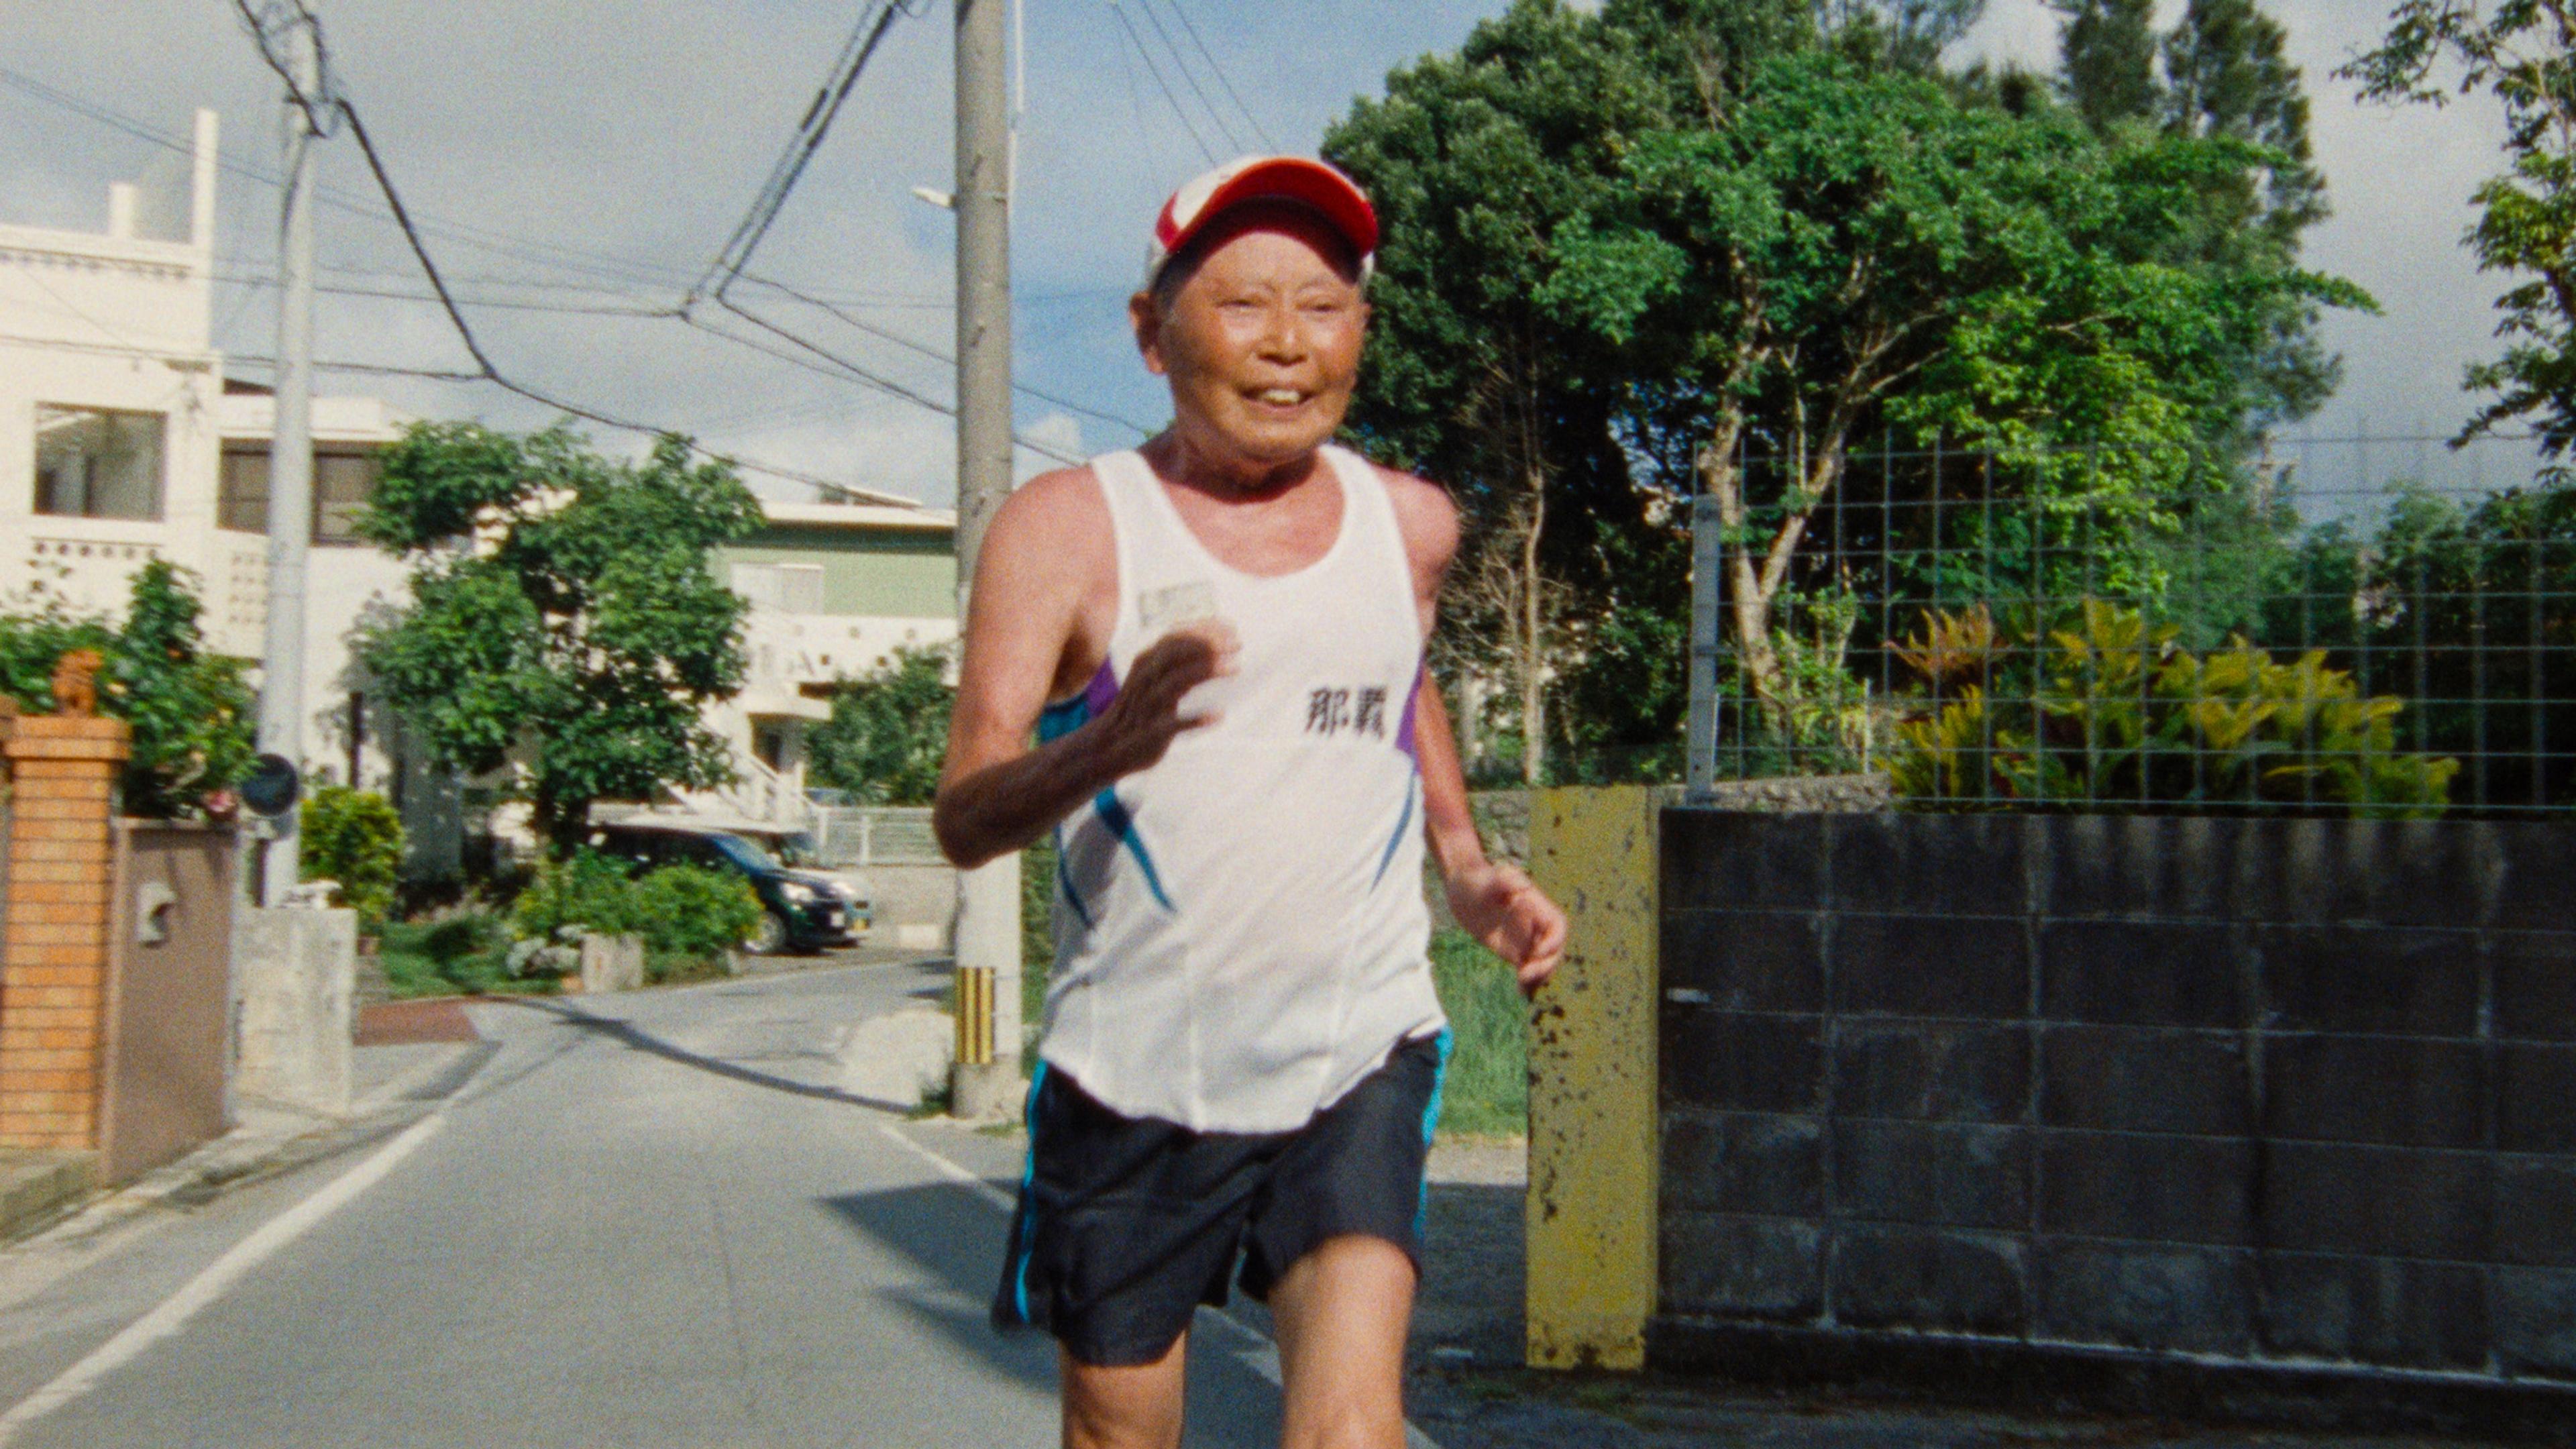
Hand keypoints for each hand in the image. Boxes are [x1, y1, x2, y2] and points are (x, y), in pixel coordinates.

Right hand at [1091, 621, 1238, 777]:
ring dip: (1206, 671)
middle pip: (1176, 653)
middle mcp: (1146, 678)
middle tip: (1236, 644)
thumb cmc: (1138, 708)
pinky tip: (1219, 716)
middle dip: (1207, 645)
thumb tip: (1211, 641)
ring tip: (1235, 668)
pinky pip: (1174, 723)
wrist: (1108, 746)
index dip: (1204, 630)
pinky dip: (1196, 719)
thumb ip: (1177, 660)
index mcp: (1146, 662)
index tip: (1232, 628)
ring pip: (1176, 681)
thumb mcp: (1151, 677)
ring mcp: (1148, 704)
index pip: (1175, 637)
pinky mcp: (1152, 731)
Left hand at [1445, 860, 1567, 997]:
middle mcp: (1533, 924)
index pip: (1556, 926)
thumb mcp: (1487, 879)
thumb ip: (1504, 881)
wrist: (1460, 888)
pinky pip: (1527, 966)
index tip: (1537, 952)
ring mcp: (1524, 938)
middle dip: (1546, 964)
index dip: (1554, 941)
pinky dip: (1527, 981)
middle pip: (1553, 948)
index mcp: (1535, 905)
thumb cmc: (1475, 879)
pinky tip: (1519, 992)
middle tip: (1524, 974)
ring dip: (1539, 976)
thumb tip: (1524, 886)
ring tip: (1522, 987)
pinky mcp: (1512, 949)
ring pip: (1543, 961)